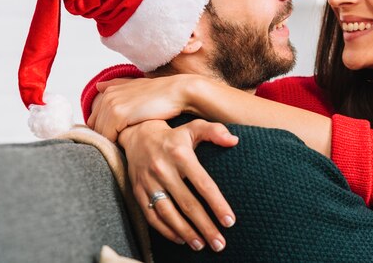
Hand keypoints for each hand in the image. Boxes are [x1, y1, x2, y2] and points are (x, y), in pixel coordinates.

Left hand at [88, 75, 194, 141]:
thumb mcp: (138, 87)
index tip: (124, 134)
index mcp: (109, 91)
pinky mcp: (118, 115)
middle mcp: (107, 96)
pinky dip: (119, 143)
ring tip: (131, 141)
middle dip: (108, 136)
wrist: (179, 93)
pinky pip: (109, 137)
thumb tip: (98, 86)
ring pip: (101, 134)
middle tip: (128, 140)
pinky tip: (133, 141)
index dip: (108, 129)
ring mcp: (111, 105)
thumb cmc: (162, 94)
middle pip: (96, 127)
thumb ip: (117, 86)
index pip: (95, 120)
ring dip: (114, 140)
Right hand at [119, 118, 238, 251]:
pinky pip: (152, 217)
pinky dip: (166, 231)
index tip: (230, 221)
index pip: (203, 184)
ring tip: (202, 245)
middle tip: (220, 244)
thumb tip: (234, 140)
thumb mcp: (194, 128)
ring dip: (186, 232)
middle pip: (187, 204)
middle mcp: (163, 169)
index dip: (217, 204)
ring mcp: (149, 182)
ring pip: (168, 214)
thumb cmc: (174, 136)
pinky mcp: (138, 192)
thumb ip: (215, 132)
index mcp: (181, 155)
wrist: (138, 136)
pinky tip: (181, 239)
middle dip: (205, 226)